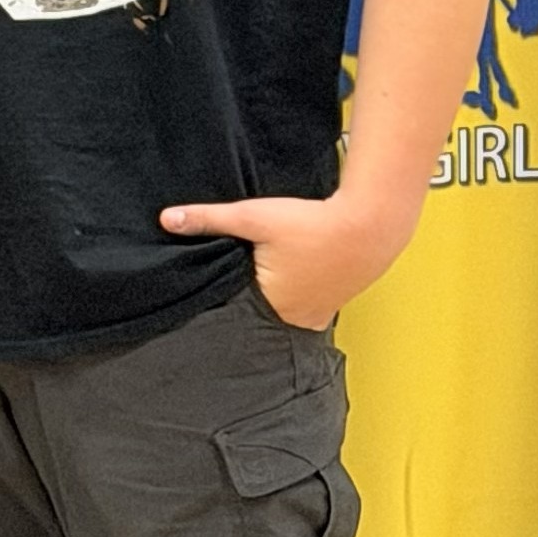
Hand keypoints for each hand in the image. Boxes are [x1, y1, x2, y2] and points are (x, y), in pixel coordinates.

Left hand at [159, 192, 400, 333]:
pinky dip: (290, 302)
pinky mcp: (330, 307)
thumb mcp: (254, 217)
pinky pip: (301, 311)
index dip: (216, 304)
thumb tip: (167, 219)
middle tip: (226, 289)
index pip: (230, 315)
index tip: (201, 296)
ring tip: (255, 286)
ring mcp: (314, 317)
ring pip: (278, 316)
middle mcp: (293, 320)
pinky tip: (285, 285)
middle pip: (254, 318)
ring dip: (267, 304)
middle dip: (239, 307)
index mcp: (270, 307)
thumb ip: (210, 219)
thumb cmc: (313, 223)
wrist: (371, 224)